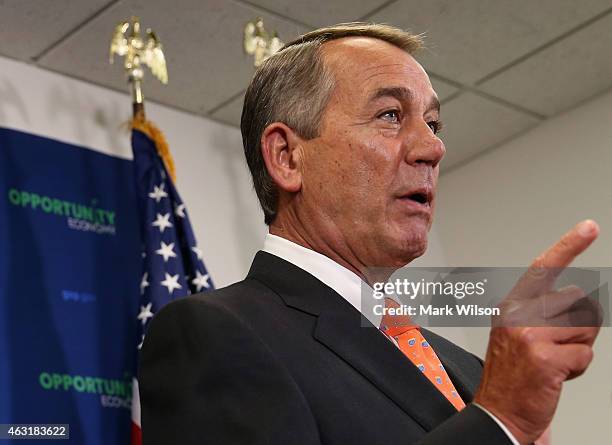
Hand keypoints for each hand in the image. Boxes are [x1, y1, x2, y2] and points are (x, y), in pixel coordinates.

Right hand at [474, 220, 601, 444]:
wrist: (498, 413)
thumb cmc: (513, 375)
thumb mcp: (521, 334)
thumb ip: (546, 312)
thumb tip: (584, 299)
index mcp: (511, 306)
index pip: (542, 268)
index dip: (568, 245)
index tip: (588, 227)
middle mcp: (518, 315)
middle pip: (578, 301)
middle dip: (580, 326)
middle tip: (556, 347)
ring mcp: (530, 335)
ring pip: (586, 327)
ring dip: (579, 347)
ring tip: (554, 361)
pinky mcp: (545, 357)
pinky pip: (585, 354)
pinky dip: (577, 368)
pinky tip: (555, 375)